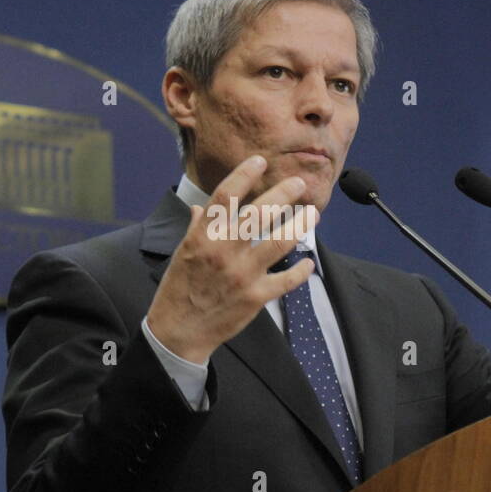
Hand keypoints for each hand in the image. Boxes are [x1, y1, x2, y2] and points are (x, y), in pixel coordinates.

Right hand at [146, 155, 317, 363]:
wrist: (178, 331)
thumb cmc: (179, 290)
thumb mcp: (182, 253)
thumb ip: (197, 228)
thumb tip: (201, 208)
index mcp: (203, 236)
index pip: (225, 196)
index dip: (244, 174)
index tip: (260, 161)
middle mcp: (223, 251)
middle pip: (259, 214)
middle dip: (284, 194)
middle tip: (299, 184)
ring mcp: (242, 274)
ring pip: (280, 242)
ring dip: (300, 225)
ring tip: (312, 215)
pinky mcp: (255, 297)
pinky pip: (286, 280)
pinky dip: (300, 270)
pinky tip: (307, 262)